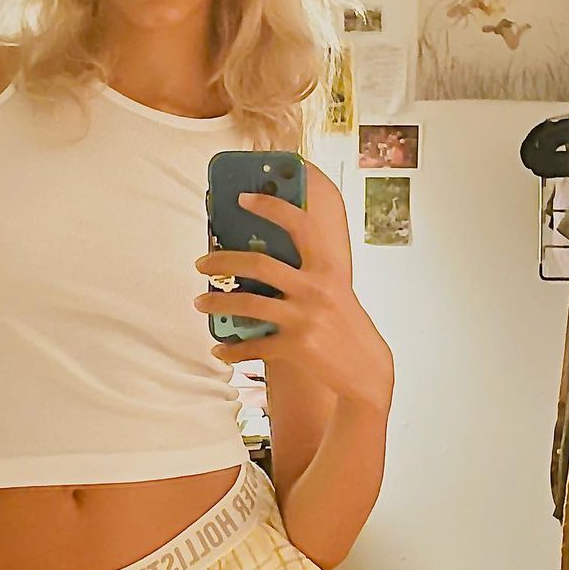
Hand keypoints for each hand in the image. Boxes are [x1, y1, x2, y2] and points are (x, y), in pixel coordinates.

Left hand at [193, 191, 393, 406]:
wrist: (368, 370)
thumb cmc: (347, 325)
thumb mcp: (335, 290)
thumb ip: (308, 272)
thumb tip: (262, 257)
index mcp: (328, 268)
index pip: (299, 225)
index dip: (271, 207)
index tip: (244, 198)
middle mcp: (316, 289)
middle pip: (258, 264)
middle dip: (222, 262)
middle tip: (201, 263)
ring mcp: (305, 318)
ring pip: (247, 305)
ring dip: (216, 303)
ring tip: (200, 302)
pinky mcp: (296, 347)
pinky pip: (254, 346)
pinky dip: (232, 349)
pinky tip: (219, 350)